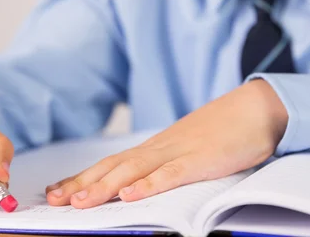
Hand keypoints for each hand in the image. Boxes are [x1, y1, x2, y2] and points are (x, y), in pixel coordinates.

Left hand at [46, 79, 287, 207]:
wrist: (255, 107)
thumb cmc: (224, 130)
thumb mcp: (190, 149)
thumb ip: (168, 164)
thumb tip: (145, 182)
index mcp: (157, 147)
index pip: (113, 163)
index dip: (84, 178)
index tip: (57, 190)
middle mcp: (160, 148)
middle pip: (115, 167)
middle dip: (82, 184)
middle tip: (53, 199)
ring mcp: (179, 152)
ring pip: (134, 171)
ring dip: (105, 186)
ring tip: (79, 202)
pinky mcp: (200, 159)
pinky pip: (171, 174)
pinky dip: (148, 185)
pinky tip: (130, 195)